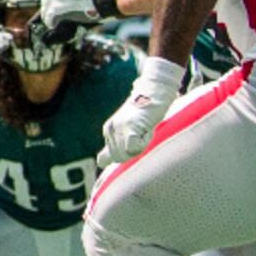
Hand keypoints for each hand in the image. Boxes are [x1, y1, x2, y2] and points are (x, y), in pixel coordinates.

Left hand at [94, 55, 189, 176]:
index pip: (106, 159)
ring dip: (140, 146)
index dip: (123, 155)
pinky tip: (147, 129)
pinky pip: (133, 148)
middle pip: (119, 158)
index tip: (133, 140)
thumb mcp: (126, 131)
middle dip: (133, 152)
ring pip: (128, 154)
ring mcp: (118, 128)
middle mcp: (109, 129)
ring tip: (145, 129)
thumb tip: (100, 163)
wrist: (154, 92)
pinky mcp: (130, 127)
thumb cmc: (145, 114)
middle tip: (142, 133)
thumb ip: (113, 147)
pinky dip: (143, 143)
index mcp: (108, 131)